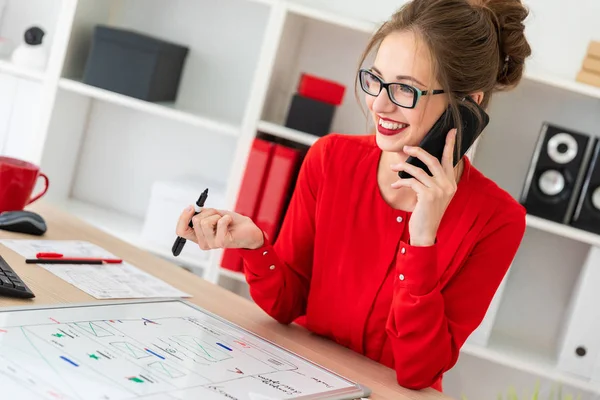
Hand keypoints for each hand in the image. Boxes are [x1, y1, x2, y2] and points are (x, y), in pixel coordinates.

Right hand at [176, 207, 263, 249]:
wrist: (248, 230)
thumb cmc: (231, 222)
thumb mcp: (214, 215)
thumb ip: (202, 214)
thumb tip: (193, 209)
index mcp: (198, 236)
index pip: (181, 231)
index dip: (183, 218)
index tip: (192, 207)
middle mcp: (203, 243)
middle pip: (195, 221)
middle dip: (208, 212)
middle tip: (218, 216)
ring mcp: (212, 244)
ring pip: (205, 222)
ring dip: (217, 215)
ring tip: (225, 220)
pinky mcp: (222, 242)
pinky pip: (219, 222)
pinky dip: (226, 218)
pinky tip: (230, 222)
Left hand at [390, 129, 457, 245]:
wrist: (426, 232)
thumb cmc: (427, 213)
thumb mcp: (434, 196)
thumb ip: (432, 181)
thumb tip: (419, 166)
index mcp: (451, 183)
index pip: (451, 160)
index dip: (450, 144)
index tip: (451, 131)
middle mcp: (447, 185)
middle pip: (433, 160)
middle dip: (419, 151)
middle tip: (407, 147)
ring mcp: (439, 190)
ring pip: (419, 170)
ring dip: (404, 167)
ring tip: (394, 166)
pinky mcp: (428, 195)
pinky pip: (411, 182)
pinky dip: (401, 182)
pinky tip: (394, 185)